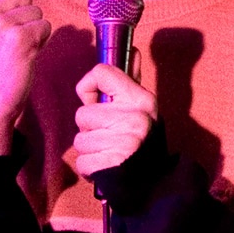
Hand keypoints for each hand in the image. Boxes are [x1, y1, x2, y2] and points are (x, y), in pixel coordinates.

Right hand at [0, 0, 50, 153]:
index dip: (16, 13)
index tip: (1, 37)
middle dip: (26, 20)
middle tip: (11, 45)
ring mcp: (0, 25)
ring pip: (37, 12)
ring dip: (34, 32)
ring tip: (16, 52)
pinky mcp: (19, 39)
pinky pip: (45, 27)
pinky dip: (41, 42)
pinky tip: (24, 57)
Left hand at [73, 60, 156, 176]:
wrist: (154, 184)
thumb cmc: (142, 142)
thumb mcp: (143, 109)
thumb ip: (130, 80)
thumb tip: (132, 49)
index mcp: (140, 100)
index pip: (101, 73)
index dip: (89, 88)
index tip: (97, 102)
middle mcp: (134, 119)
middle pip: (82, 113)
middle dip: (90, 128)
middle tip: (110, 136)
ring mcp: (123, 143)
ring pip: (79, 139)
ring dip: (90, 149)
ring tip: (109, 152)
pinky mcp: (110, 165)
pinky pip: (81, 161)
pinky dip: (89, 168)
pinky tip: (106, 166)